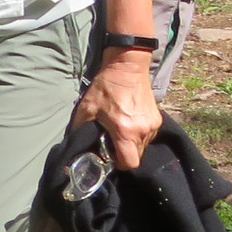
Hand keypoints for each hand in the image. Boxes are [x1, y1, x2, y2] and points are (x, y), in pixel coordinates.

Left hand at [74, 53, 160, 167]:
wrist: (127, 67)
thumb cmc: (106, 87)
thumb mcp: (87, 109)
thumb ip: (80, 130)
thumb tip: (74, 145)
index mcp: (125, 130)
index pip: (129, 163)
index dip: (118, 164)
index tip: (109, 156)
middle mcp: (143, 130)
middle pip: (136, 156)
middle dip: (123, 154)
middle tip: (111, 143)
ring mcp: (153, 125)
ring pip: (143, 147)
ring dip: (131, 144)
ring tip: (120, 131)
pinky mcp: (158, 119)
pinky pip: (148, 136)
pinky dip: (138, 135)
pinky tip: (128, 123)